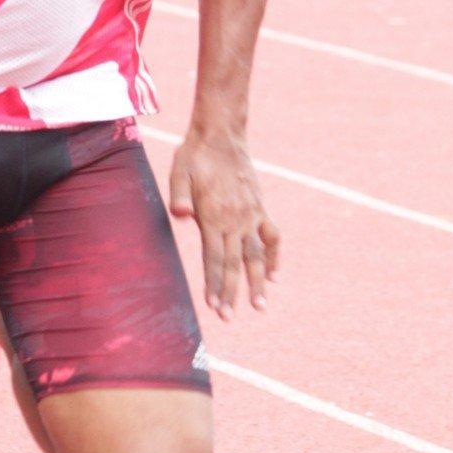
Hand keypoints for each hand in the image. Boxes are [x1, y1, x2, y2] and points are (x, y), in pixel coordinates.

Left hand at [169, 127, 280, 321]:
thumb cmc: (194, 155)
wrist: (222, 134)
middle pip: (235, 263)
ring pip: (257, 255)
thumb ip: (179, 194)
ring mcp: (251, 214)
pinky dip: (274, 256)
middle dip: (232, 293)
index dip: (215, 284)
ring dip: (258, 282)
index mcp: (214, 215)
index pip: (215, 258)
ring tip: (260, 307)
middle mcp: (235, 219)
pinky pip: (272, 236)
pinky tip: (274, 275)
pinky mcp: (259, 207)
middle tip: (229, 318)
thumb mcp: (179, 171)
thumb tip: (179, 214)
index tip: (215, 307)